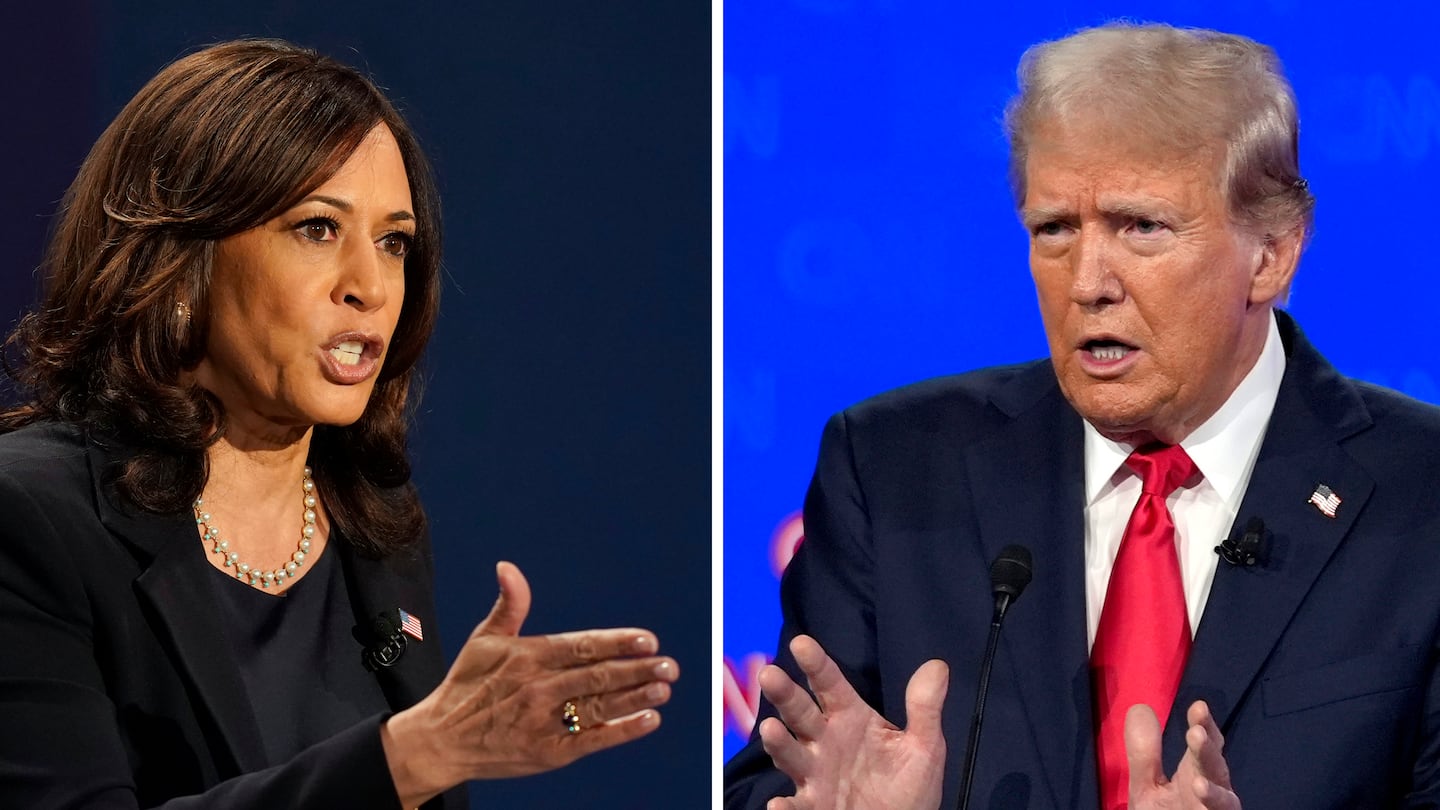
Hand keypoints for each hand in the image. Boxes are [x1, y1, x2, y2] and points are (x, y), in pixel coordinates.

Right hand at [381, 561, 677, 804]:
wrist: (440, 741)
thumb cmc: (466, 685)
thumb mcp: (484, 639)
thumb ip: (510, 605)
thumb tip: (508, 567)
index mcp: (528, 657)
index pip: (582, 646)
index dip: (617, 642)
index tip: (647, 639)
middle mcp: (538, 688)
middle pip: (598, 677)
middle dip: (637, 670)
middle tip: (669, 665)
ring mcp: (544, 722)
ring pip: (599, 707)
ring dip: (635, 698)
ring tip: (663, 688)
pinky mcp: (548, 752)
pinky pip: (592, 740)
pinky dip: (621, 731)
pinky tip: (648, 720)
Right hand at [757, 634, 947, 809]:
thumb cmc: (907, 786)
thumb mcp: (924, 747)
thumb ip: (924, 708)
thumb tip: (937, 666)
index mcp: (849, 719)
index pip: (829, 684)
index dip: (816, 664)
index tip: (801, 643)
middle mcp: (825, 742)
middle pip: (800, 713)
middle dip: (785, 694)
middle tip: (770, 674)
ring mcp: (815, 775)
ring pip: (790, 754)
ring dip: (779, 743)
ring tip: (771, 730)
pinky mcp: (812, 808)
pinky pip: (796, 807)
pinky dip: (786, 808)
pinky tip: (780, 805)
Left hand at [1127, 700, 1240, 809]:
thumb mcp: (1147, 787)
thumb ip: (1144, 753)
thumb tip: (1139, 707)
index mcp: (1196, 774)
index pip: (1206, 745)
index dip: (1205, 725)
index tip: (1198, 706)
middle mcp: (1212, 792)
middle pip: (1216, 769)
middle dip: (1208, 751)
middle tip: (1196, 732)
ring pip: (1224, 800)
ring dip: (1213, 789)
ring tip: (1196, 781)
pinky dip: (1213, 804)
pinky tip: (1200, 794)